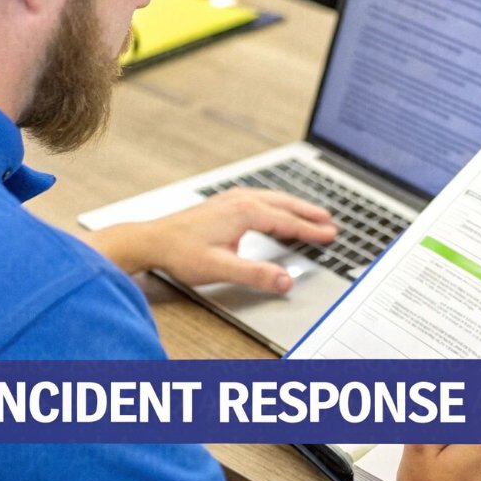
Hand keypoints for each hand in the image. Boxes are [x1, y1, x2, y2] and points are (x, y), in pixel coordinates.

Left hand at [86, 188, 336, 292]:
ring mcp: (231, 199)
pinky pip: (262, 199)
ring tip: (313, 214)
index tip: (330, 235)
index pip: (287, 222)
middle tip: (330, 222)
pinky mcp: (224, 203)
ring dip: (295, 207)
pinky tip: (278, 210)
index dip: (311, 230)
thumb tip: (285, 281)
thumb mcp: (221, 268)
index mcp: (245, 212)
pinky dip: (278, 205)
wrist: (150, 241)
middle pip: (285, 205)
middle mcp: (241, 200)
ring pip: (274, 199)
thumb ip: (256, 274)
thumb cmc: (180, 252)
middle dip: (309, 214)